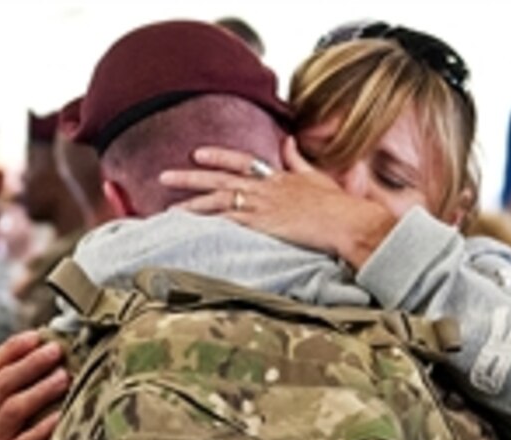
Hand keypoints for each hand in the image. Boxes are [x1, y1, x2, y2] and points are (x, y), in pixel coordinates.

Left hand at [158, 137, 394, 268]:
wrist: (347, 221)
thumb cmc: (338, 205)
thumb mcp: (317, 176)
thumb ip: (297, 159)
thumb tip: (288, 141)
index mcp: (278, 176)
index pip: (241, 160)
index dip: (218, 156)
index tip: (197, 152)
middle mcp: (265, 188)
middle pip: (219, 178)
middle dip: (190, 177)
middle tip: (164, 175)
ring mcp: (262, 206)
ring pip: (218, 201)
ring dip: (191, 204)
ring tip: (169, 208)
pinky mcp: (262, 225)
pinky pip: (228, 222)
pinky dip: (207, 223)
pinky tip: (191, 227)